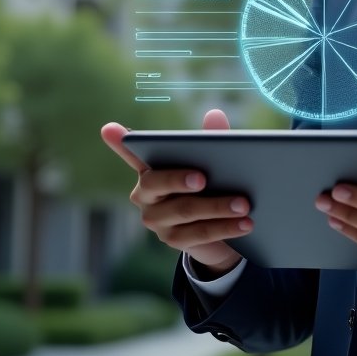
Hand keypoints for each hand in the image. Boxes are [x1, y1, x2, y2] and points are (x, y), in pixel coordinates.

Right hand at [100, 109, 250, 276]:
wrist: (221, 230)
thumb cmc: (212, 184)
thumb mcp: (215, 161)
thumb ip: (213, 138)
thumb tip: (214, 115)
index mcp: (151, 166)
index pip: (132, 152)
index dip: (120, 142)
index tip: (110, 128)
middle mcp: (144, 194)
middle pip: (157, 183)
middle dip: (179, 179)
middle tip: (204, 178)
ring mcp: (155, 219)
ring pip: (184, 210)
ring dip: (217, 207)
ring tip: (245, 203)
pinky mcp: (171, 240)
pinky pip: (199, 234)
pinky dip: (225, 227)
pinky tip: (246, 223)